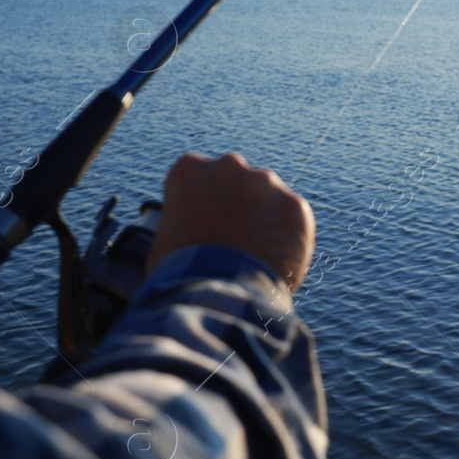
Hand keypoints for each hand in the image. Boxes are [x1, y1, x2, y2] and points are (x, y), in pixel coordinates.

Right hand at [146, 152, 314, 290]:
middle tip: (237, 241)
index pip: (202, 178)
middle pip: (239, 183)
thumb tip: (185, 239)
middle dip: (240, 206)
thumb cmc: (179, 274)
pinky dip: (289, 241)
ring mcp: (265, 183)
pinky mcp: (294, 206)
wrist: (213, 292)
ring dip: (267, 221)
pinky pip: (295, 222)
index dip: (207, 204)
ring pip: (270, 199)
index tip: (209, 225)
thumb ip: (180, 225)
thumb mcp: (163, 239)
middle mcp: (229, 166)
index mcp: (190, 169)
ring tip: (256, 257)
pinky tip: (275, 263)